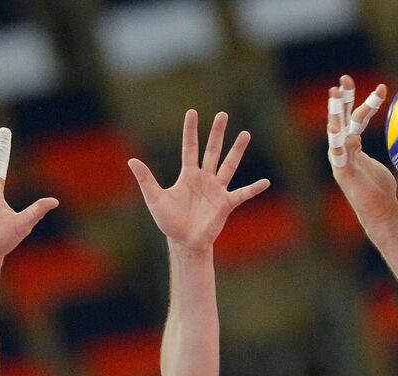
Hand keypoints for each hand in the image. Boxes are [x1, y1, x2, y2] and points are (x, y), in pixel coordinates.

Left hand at [128, 110, 268, 252]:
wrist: (184, 242)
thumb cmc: (169, 221)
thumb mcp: (155, 198)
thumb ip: (146, 179)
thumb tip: (131, 160)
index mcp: (188, 175)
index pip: (190, 148)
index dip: (190, 131)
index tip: (192, 112)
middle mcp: (204, 178)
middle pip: (212, 151)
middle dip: (217, 133)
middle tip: (223, 114)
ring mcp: (216, 190)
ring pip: (229, 165)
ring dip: (237, 150)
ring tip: (245, 134)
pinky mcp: (225, 204)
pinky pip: (242, 194)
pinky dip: (254, 189)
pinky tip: (266, 182)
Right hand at [327, 76, 397, 225]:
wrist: (377, 212)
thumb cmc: (382, 189)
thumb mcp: (387, 162)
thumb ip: (389, 146)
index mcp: (351, 147)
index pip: (354, 119)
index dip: (359, 102)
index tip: (371, 86)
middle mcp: (342, 151)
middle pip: (340, 120)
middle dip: (340, 100)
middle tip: (343, 80)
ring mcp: (340, 162)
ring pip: (335, 133)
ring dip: (334, 114)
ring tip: (335, 97)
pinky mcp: (342, 173)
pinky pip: (339, 154)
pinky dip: (339, 140)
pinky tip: (340, 129)